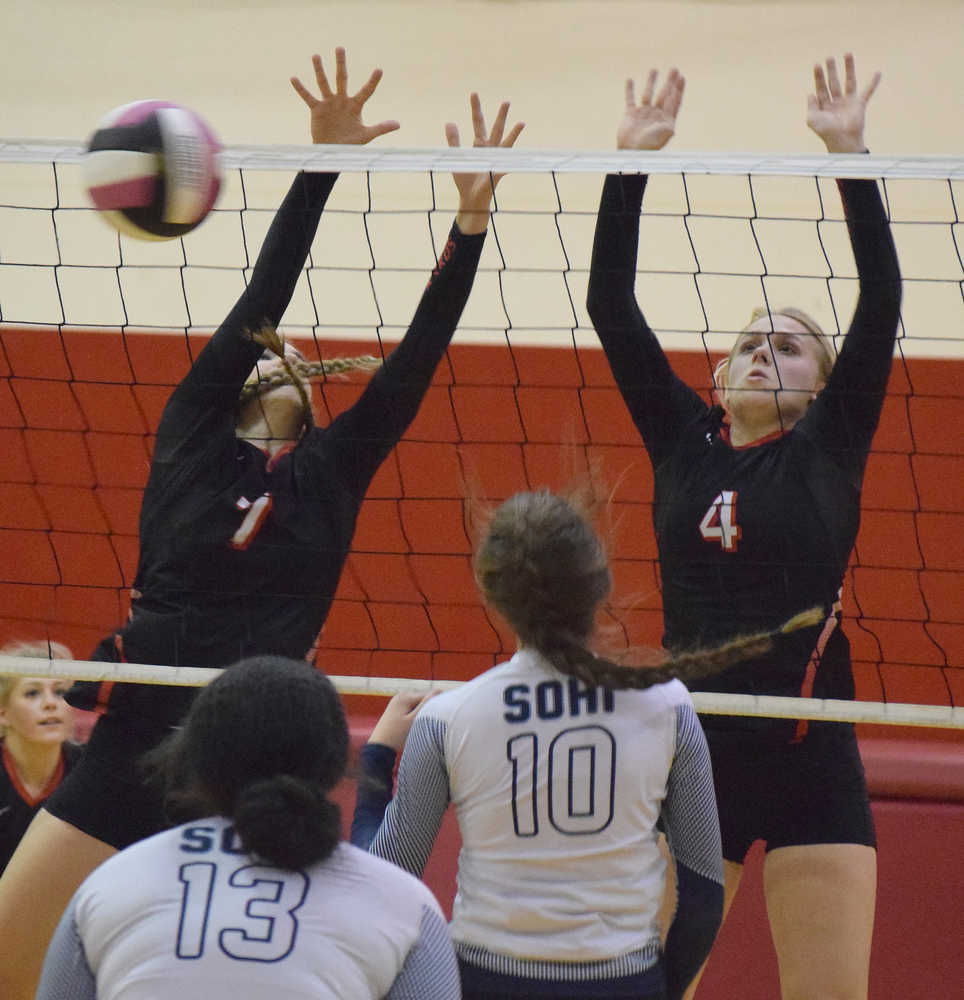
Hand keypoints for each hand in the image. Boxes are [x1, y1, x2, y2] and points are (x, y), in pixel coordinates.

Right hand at [290, 47, 399, 144]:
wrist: (333, 151)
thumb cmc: (350, 142)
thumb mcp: (366, 135)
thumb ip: (381, 128)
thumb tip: (398, 124)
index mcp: (355, 106)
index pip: (366, 91)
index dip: (373, 82)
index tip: (379, 70)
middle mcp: (342, 100)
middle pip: (342, 78)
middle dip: (341, 63)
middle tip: (340, 48)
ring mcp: (329, 103)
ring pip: (323, 83)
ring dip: (319, 70)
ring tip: (316, 56)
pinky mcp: (317, 109)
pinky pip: (308, 97)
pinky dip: (301, 89)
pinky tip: (294, 78)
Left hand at [367, 689, 438, 750]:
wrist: (380, 746)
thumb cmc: (397, 735)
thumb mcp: (414, 720)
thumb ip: (426, 705)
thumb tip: (439, 691)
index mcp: (406, 696)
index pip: (429, 694)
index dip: (439, 703)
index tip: (444, 714)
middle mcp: (402, 695)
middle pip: (424, 697)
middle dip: (430, 706)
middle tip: (434, 721)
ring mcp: (399, 700)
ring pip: (419, 702)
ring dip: (424, 710)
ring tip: (425, 723)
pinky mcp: (398, 707)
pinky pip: (412, 706)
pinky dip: (417, 713)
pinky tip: (417, 723)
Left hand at [447, 93, 524, 233]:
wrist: (470, 199)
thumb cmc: (465, 180)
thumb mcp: (456, 157)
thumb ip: (454, 141)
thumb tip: (450, 122)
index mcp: (479, 146)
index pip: (478, 123)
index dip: (476, 109)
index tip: (474, 93)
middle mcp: (490, 151)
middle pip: (496, 129)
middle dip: (501, 116)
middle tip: (506, 101)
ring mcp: (496, 161)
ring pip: (506, 144)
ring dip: (514, 134)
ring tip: (522, 123)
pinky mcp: (497, 173)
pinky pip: (505, 165)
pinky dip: (510, 163)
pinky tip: (515, 158)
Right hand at [617, 68, 684, 150]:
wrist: (631, 153)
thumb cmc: (649, 146)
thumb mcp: (664, 134)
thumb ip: (671, 121)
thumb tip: (675, 110)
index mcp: (666, 119)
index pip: (674, 101)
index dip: (679, 89)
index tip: (681, 77)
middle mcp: (656, 115)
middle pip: (664, 95)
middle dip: (670, 82)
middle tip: (674, 69)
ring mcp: (643, 114)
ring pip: (648, 94)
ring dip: (651, 82)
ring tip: (654, 70)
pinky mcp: (631, 115)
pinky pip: (630, 99)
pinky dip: (630, 90)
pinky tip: (630, 80)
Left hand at [807, 52, 879, 152]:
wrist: (841, 140)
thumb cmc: (826, 132)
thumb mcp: (812, 119)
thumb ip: (811, 106)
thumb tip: (810, 93)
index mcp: (824, 106)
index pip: (821, 88)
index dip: (819, 77)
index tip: (817, 64)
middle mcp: (836, 102)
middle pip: (833, 82)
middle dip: (831, 70)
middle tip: (829, 57)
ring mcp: (848, 102)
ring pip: (849, 81)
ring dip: (849, 68)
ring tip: (847, 54)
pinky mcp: (859, 104)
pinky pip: (868, 91)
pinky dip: (873, 83)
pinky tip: (877, 72)